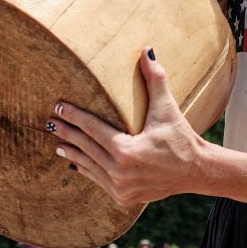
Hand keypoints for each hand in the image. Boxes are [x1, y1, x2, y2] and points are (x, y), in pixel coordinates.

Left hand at [50, 50, 204, 209]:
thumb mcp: (167, 109)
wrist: (196, 170)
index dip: (74, 116)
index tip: (59, 107)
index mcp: (127, 151)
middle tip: (51, 122)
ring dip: (73, 154)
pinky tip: (75, 163)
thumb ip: (155, 80)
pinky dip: (87, 170)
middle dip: (67, 133)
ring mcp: (121, 188)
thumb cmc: (181, 138)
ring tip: (58, 143)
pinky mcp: (124, 197)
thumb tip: (147, 50)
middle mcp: (120, 172)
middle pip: (87, 148)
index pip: (93, 129)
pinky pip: (99, 180)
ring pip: (90, 167)